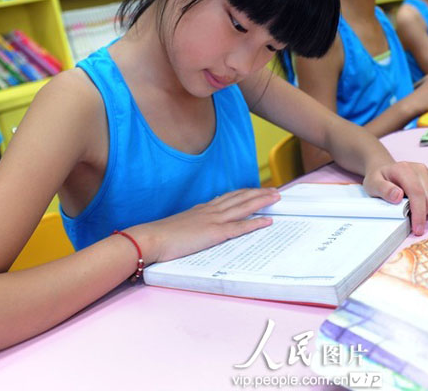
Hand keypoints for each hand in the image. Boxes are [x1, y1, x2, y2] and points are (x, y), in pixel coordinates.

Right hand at [134, 187, 280, 263]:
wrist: (151, 238)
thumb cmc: (160, 236)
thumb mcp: (180, 225)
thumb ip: (192, 224)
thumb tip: (197, 227)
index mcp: (202, 209)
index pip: (228, 197)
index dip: (244, 193)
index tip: (255, 190)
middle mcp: (210, 211)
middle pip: (240, 198)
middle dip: (258, 193)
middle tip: (274, 190)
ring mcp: (213, 221)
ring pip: (243, 207)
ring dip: (262, 201)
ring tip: (276, 197)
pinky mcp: (214, 233)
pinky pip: (240, 227)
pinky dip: (255, 223)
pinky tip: (267, 221)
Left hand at [362, 161, 427, 234]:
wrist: (386, 171)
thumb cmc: (379, 179)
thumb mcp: (373, 184)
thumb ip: (383, 190)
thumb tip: (397, 196)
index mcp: (404, 169)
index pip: (417, 193)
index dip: (419, 213)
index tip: (417, 229)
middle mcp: (420, 169)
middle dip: (421, 214)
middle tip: (408, 216)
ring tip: (413, 209)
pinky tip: (422, 205)